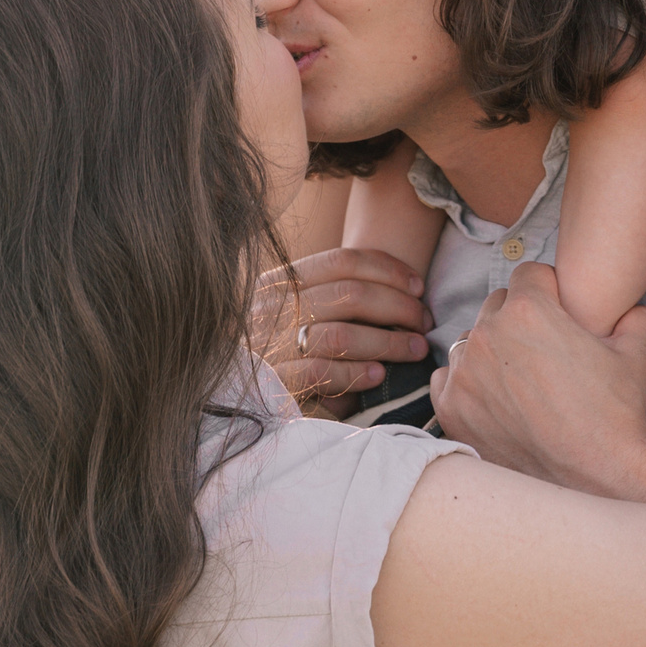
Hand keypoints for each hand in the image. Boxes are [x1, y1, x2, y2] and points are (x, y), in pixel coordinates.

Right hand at [251, 245, 433, 416]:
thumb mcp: (288, 310)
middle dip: (398, 305)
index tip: (418, 285)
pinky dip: (356, 373)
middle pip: (349, 294)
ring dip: (388, 341)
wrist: (222, 386)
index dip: (387, 269)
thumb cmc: (271, 347)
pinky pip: (323, 373)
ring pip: (341, 335)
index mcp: (280, 283)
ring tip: (414, 349)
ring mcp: (273, 346)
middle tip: (423, 320)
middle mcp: (274, 309)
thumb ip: (327, 297)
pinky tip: (378, 376)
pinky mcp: (275, 383)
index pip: (341, 261)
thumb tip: (394, 291)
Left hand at [432, 262, 645, 504]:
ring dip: (492, 351)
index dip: (549, 290)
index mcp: (528, 310)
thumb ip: (636, 318)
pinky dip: (468, 383)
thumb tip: (632, 308)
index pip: (528, 275)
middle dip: (518, 318)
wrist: (593, 480)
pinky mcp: (449, 406)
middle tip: (544, 348)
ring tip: (522, 379)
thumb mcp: (638, 356)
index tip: (560, 311)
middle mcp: (487, 334)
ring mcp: (463, 371)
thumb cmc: (615, 416)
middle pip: (496, 305)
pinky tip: (495, 399)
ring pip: (471, 341)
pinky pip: (448, 377)